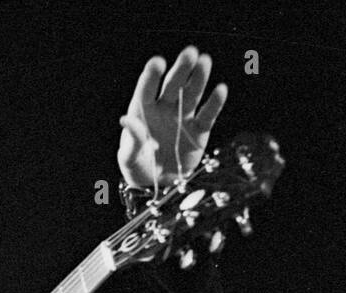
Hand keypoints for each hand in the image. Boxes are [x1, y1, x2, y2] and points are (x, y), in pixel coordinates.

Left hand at [118, 46, 226, 187]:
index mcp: (143, 112)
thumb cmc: (138, 168)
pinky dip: (215, 102)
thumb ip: (131, 139)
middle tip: (189, 52)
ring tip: (205, 61)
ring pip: (192, 93)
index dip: (152, 76)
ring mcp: (182, 117)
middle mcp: (164, 109)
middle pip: (173, 85)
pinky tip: (220, 89)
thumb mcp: (129, 158)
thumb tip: (125, 119)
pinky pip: (208, 114)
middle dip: (181, 69)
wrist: (157, 186)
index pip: (147, 90)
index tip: (157, 62)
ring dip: (199, 78)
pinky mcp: (199, 130)